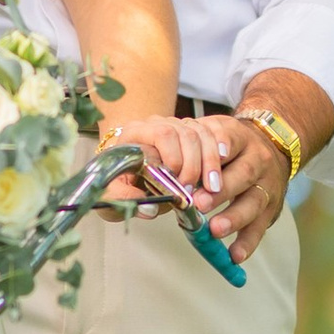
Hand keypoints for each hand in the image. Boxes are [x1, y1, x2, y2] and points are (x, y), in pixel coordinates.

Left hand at [103, 112, 228, 210]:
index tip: (177, 183)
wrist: (127, 170)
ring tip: (210, 187)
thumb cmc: (120, 179)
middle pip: (186, 133)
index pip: (163, 134)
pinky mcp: (191, 133)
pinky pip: (211, 136)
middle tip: (191, 190)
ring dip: (210, 162)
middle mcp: (157, 124)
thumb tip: (149, 209)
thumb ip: (125, 199)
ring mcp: (176, 126)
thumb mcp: (114, 191)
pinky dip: (218, 153)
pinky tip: (219, 170)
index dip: (175, 158)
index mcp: (136, 132)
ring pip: (202, 134)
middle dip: (194, 165)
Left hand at [199, 111, 292, 261]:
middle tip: (199, 203)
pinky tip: (235, 255)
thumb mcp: (215, 133)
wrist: (272, 147)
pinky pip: (259, 227)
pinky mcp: (269, 209)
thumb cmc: (231, 146)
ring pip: (253, 202)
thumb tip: (162, 166)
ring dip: (234, 217)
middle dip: (222, 190)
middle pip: (243, 173)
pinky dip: (247, 242)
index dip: (219, 150)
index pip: (230, 141)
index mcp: (241, 139)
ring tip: (215, 229)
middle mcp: (257, 161)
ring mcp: (266, 186)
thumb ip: (194, 145)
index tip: (211, 158)